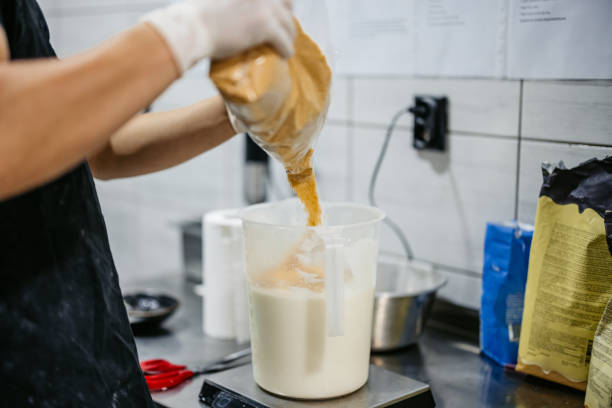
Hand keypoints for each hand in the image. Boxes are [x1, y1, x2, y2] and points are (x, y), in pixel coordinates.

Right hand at [142, 0, 295, 72]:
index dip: (279, 3)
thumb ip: (231, 3)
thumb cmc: (196, 17)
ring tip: (285, 46)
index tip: (278, 12)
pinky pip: (285, 40)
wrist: (192, 29)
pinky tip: (285, 55)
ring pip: (288, 24)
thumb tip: (233, 13)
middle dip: (287, 17)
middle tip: (285, 31)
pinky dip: (287, 49)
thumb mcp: (218, 1)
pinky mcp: (266, 26)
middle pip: (287, 3)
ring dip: (289, 36)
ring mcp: (264, 6)